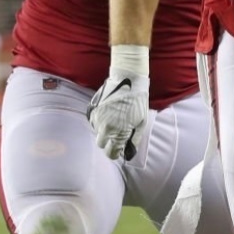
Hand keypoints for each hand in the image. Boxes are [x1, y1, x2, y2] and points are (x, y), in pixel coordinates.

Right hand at [87, 45, 149, 159]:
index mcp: (118, 132)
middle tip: (117, 133)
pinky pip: (93, 122)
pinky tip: (109, 112)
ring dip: (104, 130)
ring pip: (97, 132)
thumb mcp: (142, 122)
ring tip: (115, 118)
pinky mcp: (92, 109)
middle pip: (101, 144)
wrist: (128, 79)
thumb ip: (134, 139)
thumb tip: (128, 152)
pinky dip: (99, 120)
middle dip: (108, 141)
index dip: (115, 152)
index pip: (111, 153)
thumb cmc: (138, 101)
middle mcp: (105, 127)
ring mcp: (97, 118)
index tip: (118, 148)